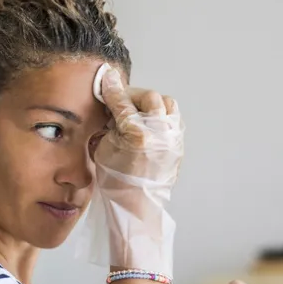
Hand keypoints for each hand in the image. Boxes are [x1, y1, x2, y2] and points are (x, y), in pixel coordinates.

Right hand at [96, 67, 183, 193]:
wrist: (136, 204)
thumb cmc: (117, 181)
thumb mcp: (103, 148)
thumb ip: (110, 122)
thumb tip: (112, 103)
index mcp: (138, 136)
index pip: (122, 103)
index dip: (112, 90)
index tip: (107, 79)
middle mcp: (161, 134)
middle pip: (149, 98)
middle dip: (132, 96)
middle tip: (120, 101)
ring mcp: (173, 140)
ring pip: (167, 105)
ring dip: (151, 104)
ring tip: (137, 112)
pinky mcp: (179, 145)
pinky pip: (173, 119)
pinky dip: (161, 116)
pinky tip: (149, 123)